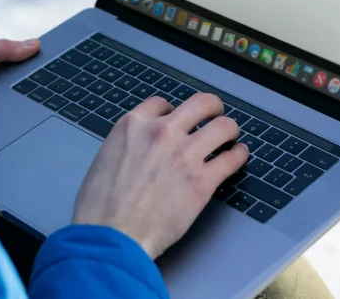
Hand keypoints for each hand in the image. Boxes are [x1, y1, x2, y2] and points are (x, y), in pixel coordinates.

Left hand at [0, 38, 39, 110]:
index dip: (27, 58)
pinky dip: (0, 105)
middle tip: (35, 89)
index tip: (46, 67)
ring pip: (2, 89)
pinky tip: (6, 112)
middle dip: (20, 80)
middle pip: (9, 71)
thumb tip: (34, 44)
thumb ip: (2, 49)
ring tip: (21, 102)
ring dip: (9, 95)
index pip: (11, 51)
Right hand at [72, 93, 247, 258]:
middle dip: (211, 107)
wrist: (111, 236)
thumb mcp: (105, 159)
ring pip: (223, 127)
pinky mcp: (202, 181)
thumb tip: (139, 150)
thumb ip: (128, 146)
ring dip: (229, 129)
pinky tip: (238, 156)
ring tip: (231, 135)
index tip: (178, 118)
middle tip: (215, 114)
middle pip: (200, 103)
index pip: (162, 104)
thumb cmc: (100, 208)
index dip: (173, 111)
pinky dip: (239, 155)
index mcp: (133, 126)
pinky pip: (231, 158)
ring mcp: (184, 154)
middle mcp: (161, 133)